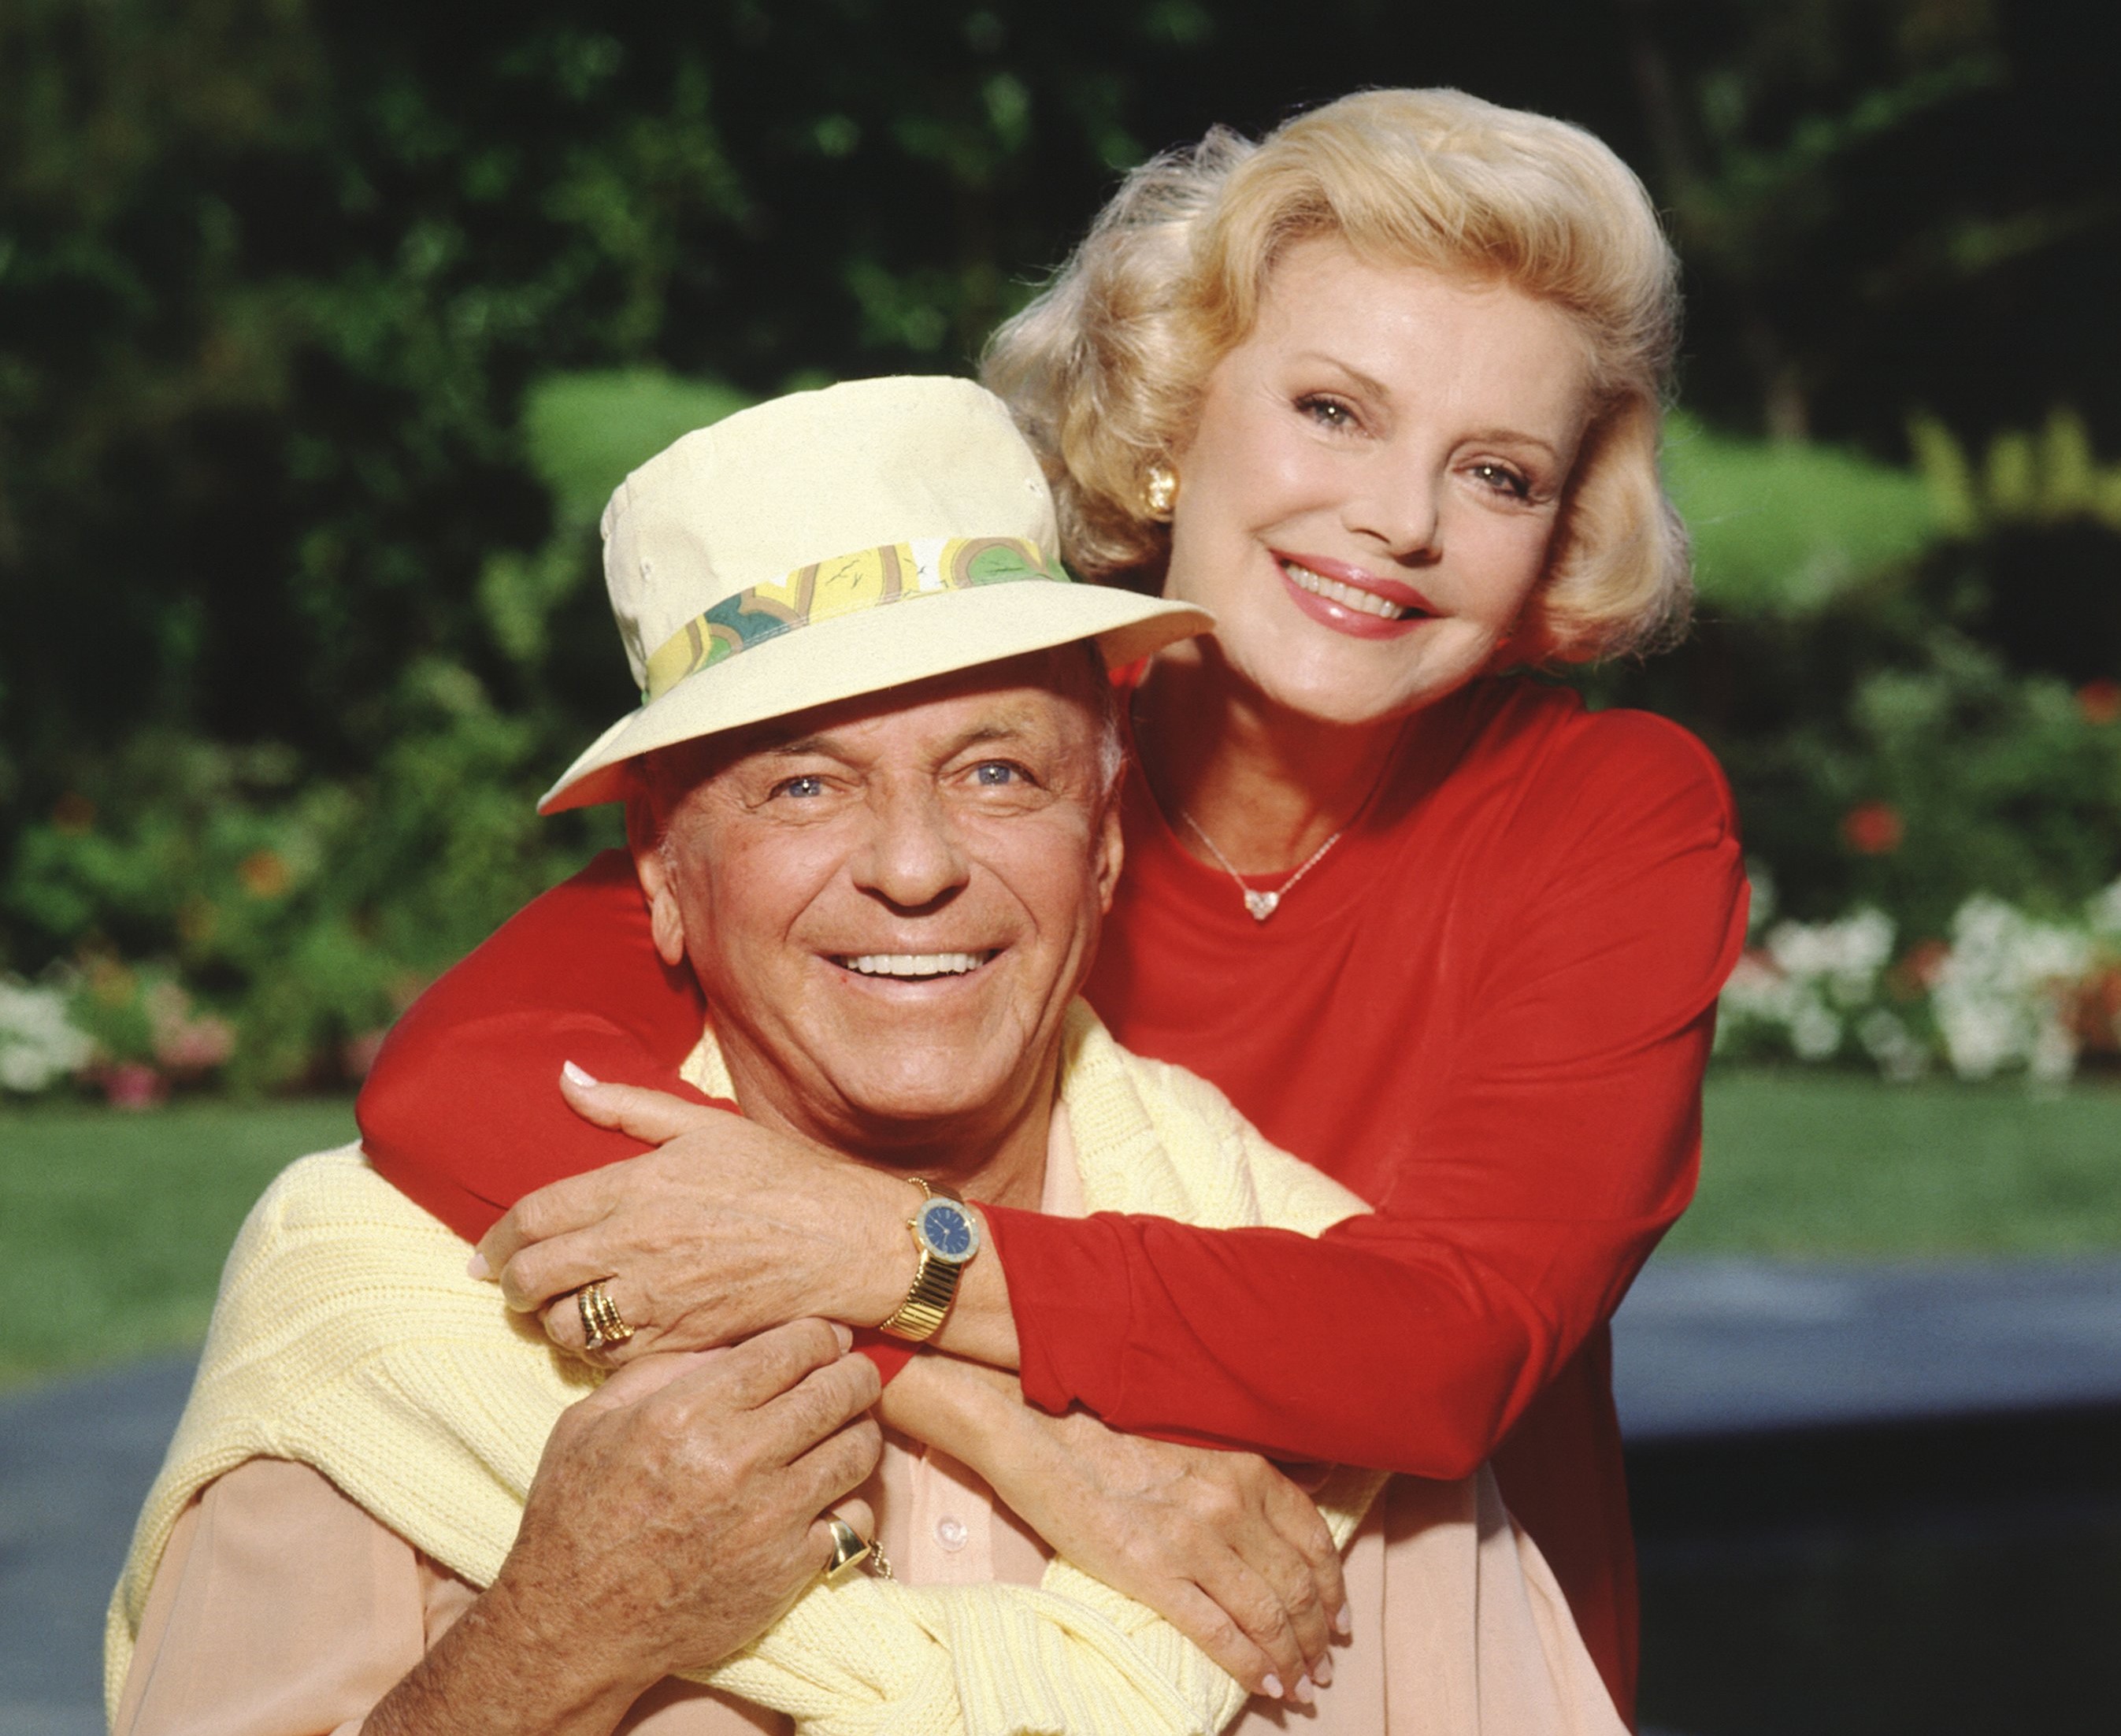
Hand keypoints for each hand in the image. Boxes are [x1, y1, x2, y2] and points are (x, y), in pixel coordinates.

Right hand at [365, 1320, 882, 1735]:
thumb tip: (733, 1336)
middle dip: (854, 1374)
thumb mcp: (593, 1418)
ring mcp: (770, 1519)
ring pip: (860, 1449)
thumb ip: (664, 1368)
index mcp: (688, 1412)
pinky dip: (851, 1502)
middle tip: (850, 1376)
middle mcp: (737, 1460)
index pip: (796, 1347)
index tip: (825, 1339)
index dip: (821, 1335)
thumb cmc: (576, 1513)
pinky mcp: (789, 1571)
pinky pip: (856, 1519)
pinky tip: (829, 1497)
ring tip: (844, 1430)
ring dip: (859, 1432)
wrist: (575, 1624)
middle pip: (841, 1390)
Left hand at [472, 1072, 913, 1361]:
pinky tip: (611, 1335)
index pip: (535, 1217)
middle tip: (517, 1285)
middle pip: (535, 1278)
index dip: (498, 1240)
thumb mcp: (706, 1125)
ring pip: (566, 1327)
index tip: (486, 1253)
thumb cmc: (785, 1176)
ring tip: (563, 1311)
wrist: (850, 1242)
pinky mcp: (682, 1341)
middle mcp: (636, 1245)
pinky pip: (613, 1359)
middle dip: (513, 1284)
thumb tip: (565, 1079)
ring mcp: (658, 1299)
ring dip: (553, 1321)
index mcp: (636, 1186)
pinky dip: (600, 1352)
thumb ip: (627, 1106)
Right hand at [885, 1359, 1345, 1704]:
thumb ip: (1258, 1469)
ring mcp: (1194, 1540)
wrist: (1048, 1442)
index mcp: (1245, 1470)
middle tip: (1323, 1668)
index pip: (1313, 1540)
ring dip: (1292, 1659)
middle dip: (1316, 1636)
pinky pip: (1219, 1632)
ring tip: (1300, 1686)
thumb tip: (1323, 1478)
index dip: (1333, 1589)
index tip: (1337, 1623)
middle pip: (1298, 1585)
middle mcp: (1230, 1504)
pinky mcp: (1154, 1573)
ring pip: (1267, 1615)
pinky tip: (1266, 1685)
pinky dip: (1250, 1665)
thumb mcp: (1202, 1444)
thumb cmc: (1121, 1443)